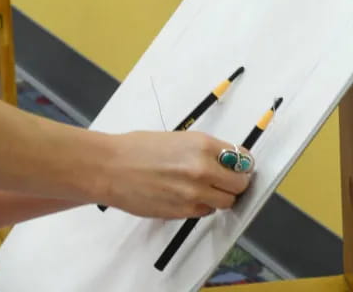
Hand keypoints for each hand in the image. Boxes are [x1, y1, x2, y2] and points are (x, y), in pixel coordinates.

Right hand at [97, 130, 252, 217]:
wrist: (109, 167)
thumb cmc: (134, 149)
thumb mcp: (175, 139)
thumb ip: (202, 151)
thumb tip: (223, 162)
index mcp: (202, 145)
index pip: (243, 159)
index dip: (241, 165)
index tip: (237, 168)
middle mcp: (203, 169)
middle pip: (240, 184)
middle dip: (233, 183)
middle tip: (221, 180)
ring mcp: (195, 193)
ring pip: (226, 202)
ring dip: (218, 196)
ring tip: (199, 188)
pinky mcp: (184, 212)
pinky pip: (205, 212)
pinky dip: (200, 206)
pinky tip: (183, 195)